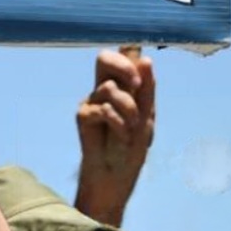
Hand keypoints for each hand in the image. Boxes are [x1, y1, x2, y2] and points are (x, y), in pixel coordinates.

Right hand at [75, 48, 154, 224]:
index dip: (128, 55)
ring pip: (109, 88)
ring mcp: (92, 102)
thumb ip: (147, 89)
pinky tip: (122, 136)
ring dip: (128, 108)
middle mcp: (104, 90)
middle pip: (103, 59)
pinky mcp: (83, 116)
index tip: (142, 74)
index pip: (122, 58)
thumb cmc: (132, 147)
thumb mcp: (147, 116)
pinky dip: (118, 123)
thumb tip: (146, 59)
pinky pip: (103, 109)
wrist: (117, 175)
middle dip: (122, 67)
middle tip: (136, 85)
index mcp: (122, 87)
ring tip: (132, 128)